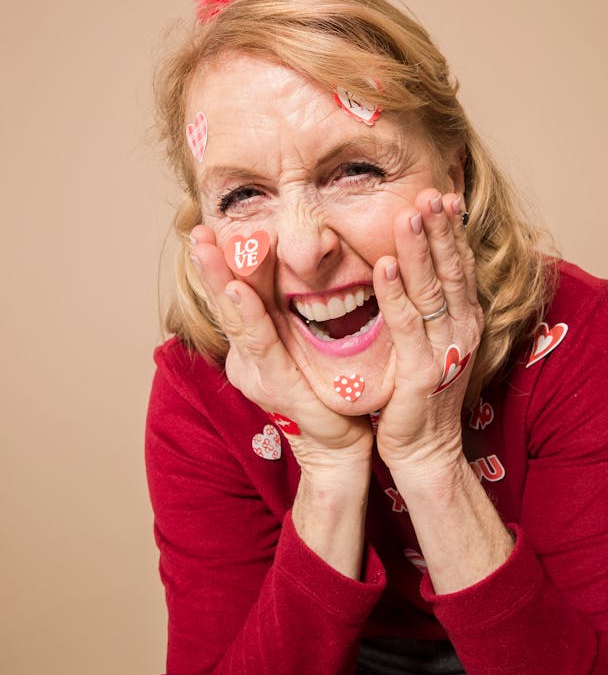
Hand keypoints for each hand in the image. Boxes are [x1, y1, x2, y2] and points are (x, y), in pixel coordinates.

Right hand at [188, 226, 372, 473]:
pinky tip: (238, 290)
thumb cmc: (332, 393)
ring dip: (219, 280)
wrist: (344, 448)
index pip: (236, 297)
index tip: (210, 227)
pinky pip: (261, 343)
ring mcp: (258, 374)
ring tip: (206, 248)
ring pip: (236, 317)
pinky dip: (247, 313)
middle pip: (226, 302)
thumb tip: (303, 266)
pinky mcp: (277, 386)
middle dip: (210, 264)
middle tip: (197, 229)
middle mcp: (248, 358)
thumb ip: (300, 314)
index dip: (222, 263)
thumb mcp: (310, 344)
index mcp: (256, 346)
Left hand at [372, 190, 482, 476]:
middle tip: (429, 191)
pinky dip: (394, 293)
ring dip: (419, 250)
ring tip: (409, 214)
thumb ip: (428, 306)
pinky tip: (383, 265)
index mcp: (465, 319)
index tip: (442, 194)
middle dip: (440, 228)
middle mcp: (461, 329)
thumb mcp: (432, 342)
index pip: (460, 264)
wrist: (426, 451)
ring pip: (432, 289)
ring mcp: (444, 349)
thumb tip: (412, 264)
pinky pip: (406, 324)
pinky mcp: (420, 371)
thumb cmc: (422, 395)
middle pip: (452, 268)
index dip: (452, 229)